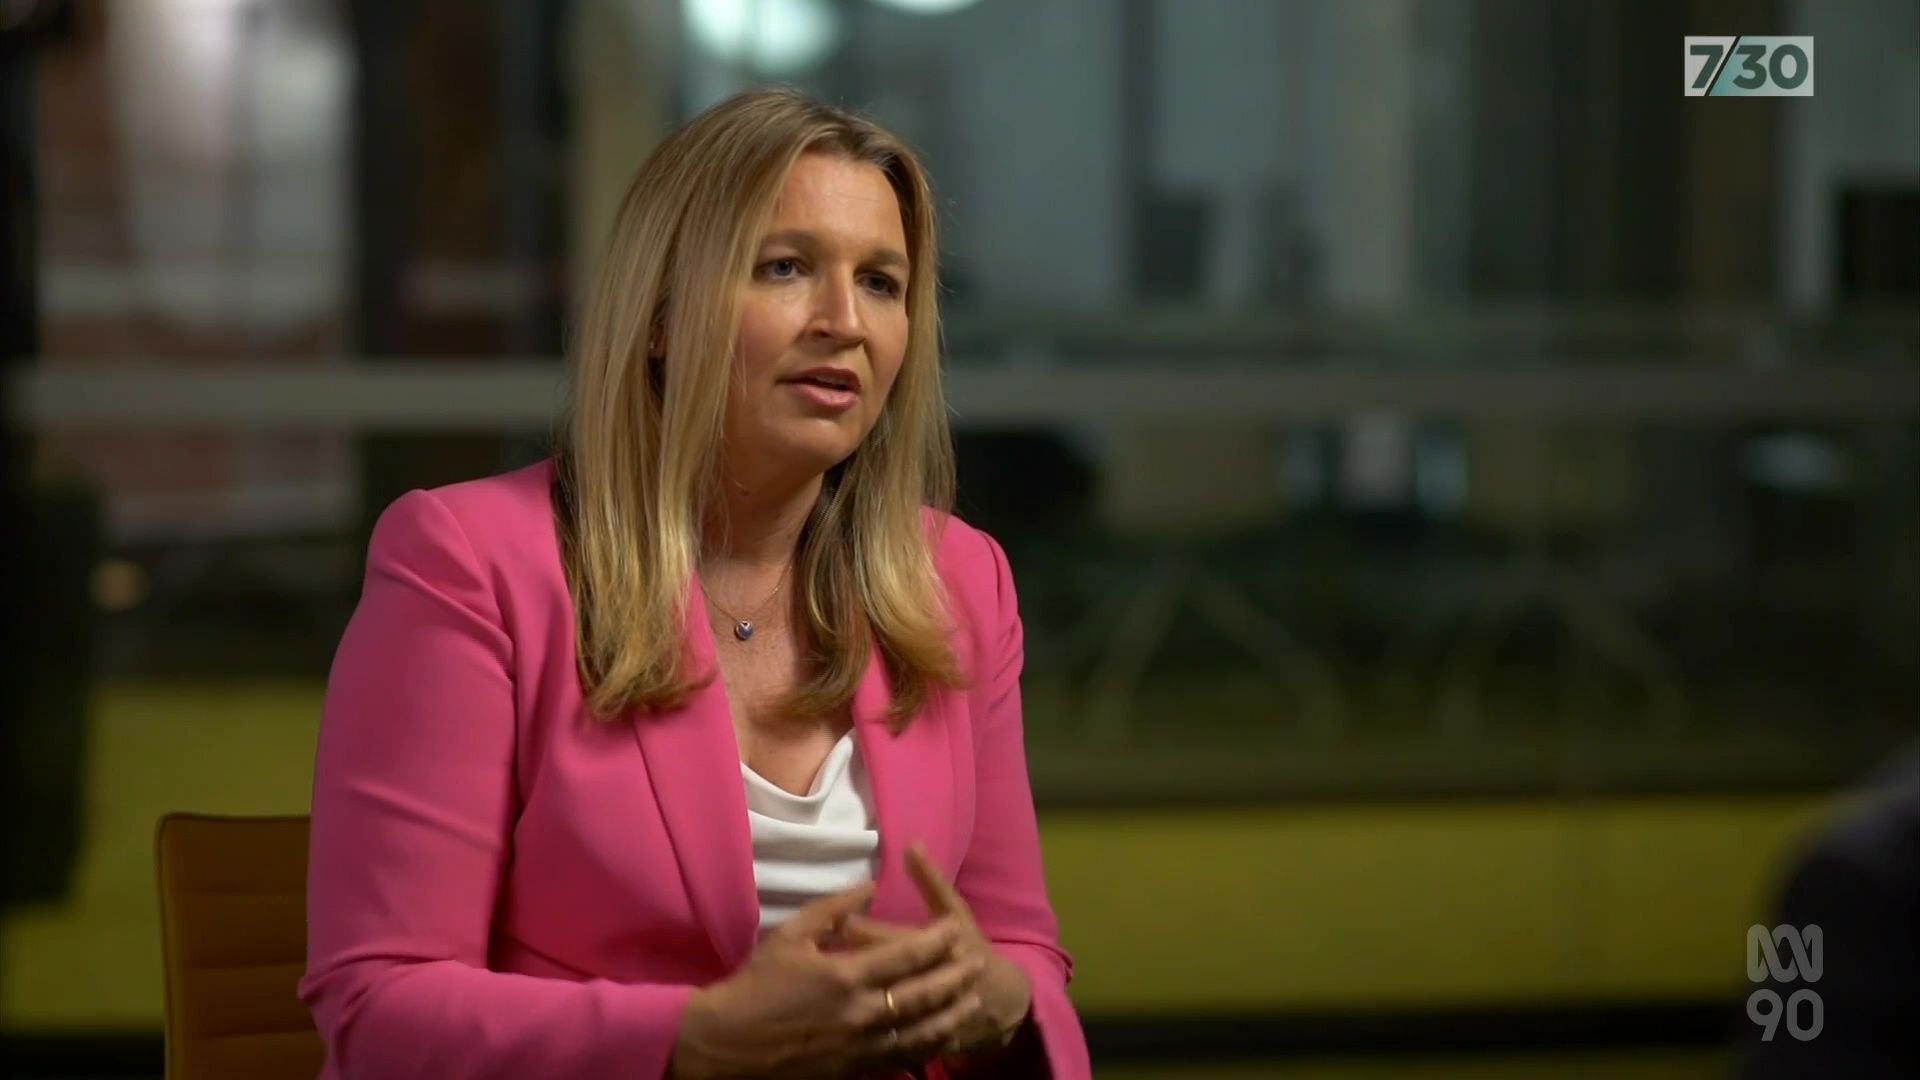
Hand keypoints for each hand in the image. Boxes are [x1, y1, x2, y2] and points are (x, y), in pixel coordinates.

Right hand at [668, 882, 971, 1078]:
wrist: (727, 1043)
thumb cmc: (756, 985)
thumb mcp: (790, 935)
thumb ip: (833, 908)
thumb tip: (870, 886)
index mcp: (845, 975)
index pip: (906, 955)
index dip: (937, 941)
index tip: (955, 929)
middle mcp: (860, 1013)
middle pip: (923, 994)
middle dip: (954, 977)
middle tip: (978, 964)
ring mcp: (859, 1046)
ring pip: (919, 1032)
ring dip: (950, 1015)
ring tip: (972, 1002)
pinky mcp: (852, 1070)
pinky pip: (899, 1060)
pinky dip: (925, 1047)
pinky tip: (939, 1038)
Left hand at [836, 843, 1032, 1069]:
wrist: (1001, 1002)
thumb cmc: (972, 947)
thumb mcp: (955, 911)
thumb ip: (931, 880)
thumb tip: (910, 844)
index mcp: (938, 947)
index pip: (891, 939)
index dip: (859, 929)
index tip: (833, 922)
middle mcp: (929, 983)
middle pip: (883, 976)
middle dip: (848, 965)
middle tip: (817, 954)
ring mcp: (926, 1018)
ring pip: (884, 1014)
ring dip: (852, 1003)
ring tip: (824, 988)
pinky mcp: (922, 1045)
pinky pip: (890, 1042)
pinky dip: (867, 1034)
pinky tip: (841, 1028)